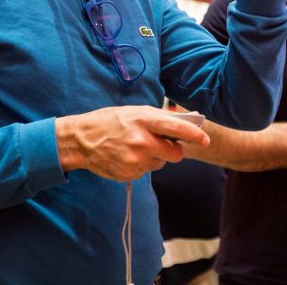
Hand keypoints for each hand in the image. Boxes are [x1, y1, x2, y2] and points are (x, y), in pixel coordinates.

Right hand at [55, 106, 209, 181]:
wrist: (81, 140)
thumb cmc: (110, 121)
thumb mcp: (135, 112)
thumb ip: (160, 118)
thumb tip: (188, 122)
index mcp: (143, 120)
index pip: (176, 128)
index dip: (194, 134)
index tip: (205, 139)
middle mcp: (141, 141)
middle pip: (174, 153)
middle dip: (173, 150)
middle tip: (163, 143)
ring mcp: (135, 160)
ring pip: (160, 163)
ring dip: (155, 157)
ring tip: (137, 147)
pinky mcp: (129, 174)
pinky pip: (147, 171)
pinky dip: (142, 165)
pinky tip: (128, 156)